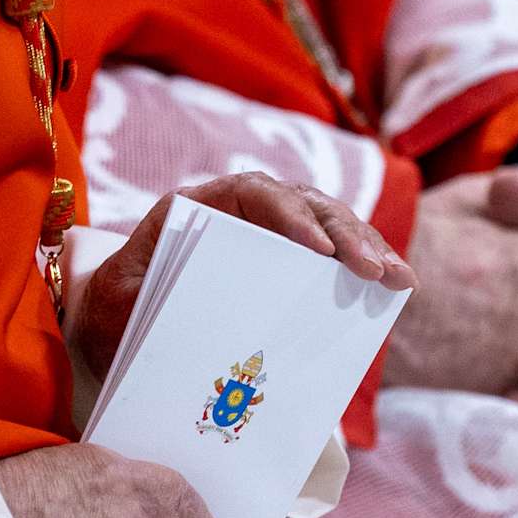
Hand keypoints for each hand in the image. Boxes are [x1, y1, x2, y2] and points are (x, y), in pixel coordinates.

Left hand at [80, 173, 415, 374]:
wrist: (117, 324)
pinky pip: (337, 253)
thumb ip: (155, 295)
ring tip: (400, 279)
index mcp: (198, 206)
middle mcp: (241, 210)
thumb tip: (208, 306)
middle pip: (305, 205)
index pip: (253, 192)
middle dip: (346, 234)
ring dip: (369, 248)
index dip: (292, 215)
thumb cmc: (117, 313)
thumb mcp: (123, 305)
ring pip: (331, 225)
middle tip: (373, 270)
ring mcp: (272, 233)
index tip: (319, 250)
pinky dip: (367, 265)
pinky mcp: (292, 260)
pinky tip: (397, 285)